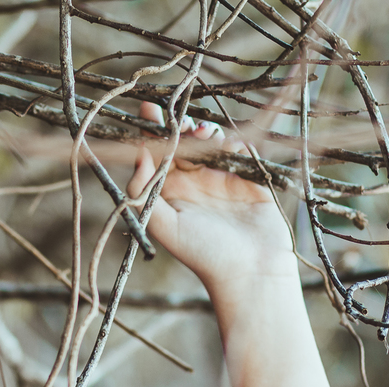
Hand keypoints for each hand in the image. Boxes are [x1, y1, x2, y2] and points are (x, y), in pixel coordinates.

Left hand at [127, 102, 296, 301]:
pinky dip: (233, 140)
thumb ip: (145, 192)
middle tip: (181, 122)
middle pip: (182, 144)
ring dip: (204, 131)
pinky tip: (228, 141)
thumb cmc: (203, 254)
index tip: (147, 112)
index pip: (156, 156)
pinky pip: (240, 150)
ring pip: (210, 142)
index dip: (151, 133)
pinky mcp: (248, 178)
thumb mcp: (164, 226)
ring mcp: (221, 179)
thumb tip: (137, 156)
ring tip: (202, 131)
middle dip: (179, 126)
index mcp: (169, 194)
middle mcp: (192, 184)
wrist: (250, 272)